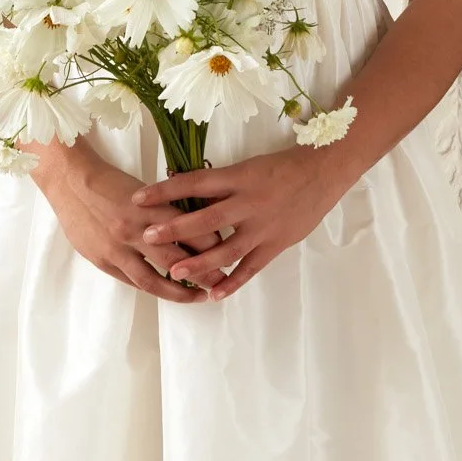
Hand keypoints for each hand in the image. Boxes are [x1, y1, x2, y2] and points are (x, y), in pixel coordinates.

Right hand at [29, 138, 208, 301]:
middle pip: (178, 259)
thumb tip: (194, 229)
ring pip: (154, 279)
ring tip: (198, 298)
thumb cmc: (110, 182)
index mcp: (151, 207)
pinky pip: (132, 280)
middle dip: (203, 274)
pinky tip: (166, 292)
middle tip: (222, 283)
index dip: (212, 246)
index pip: (191, 231)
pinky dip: (152, 288)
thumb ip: (165, 211)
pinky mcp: (103, 259)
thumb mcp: (144, 192)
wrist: (70, 181)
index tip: (226, 253)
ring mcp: (117, 248)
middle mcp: (136, 229)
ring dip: (180, 292)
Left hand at [128, 142, 357, 298]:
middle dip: (174, 230)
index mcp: (238, 178)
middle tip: (148, 237)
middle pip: (205, 219)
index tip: (138, 198)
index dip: (165, 191)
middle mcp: (247, 202)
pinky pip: (251, 267)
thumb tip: (188, 194)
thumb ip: (222, 185)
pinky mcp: (276, 243)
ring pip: (226, 249)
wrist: (323, 172)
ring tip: (175, 273)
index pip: (194, 183)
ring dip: (199, 262)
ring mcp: (262, 226)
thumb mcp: (248, 168)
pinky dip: (232, 281)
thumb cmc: (282, 167)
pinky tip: (214, 294)